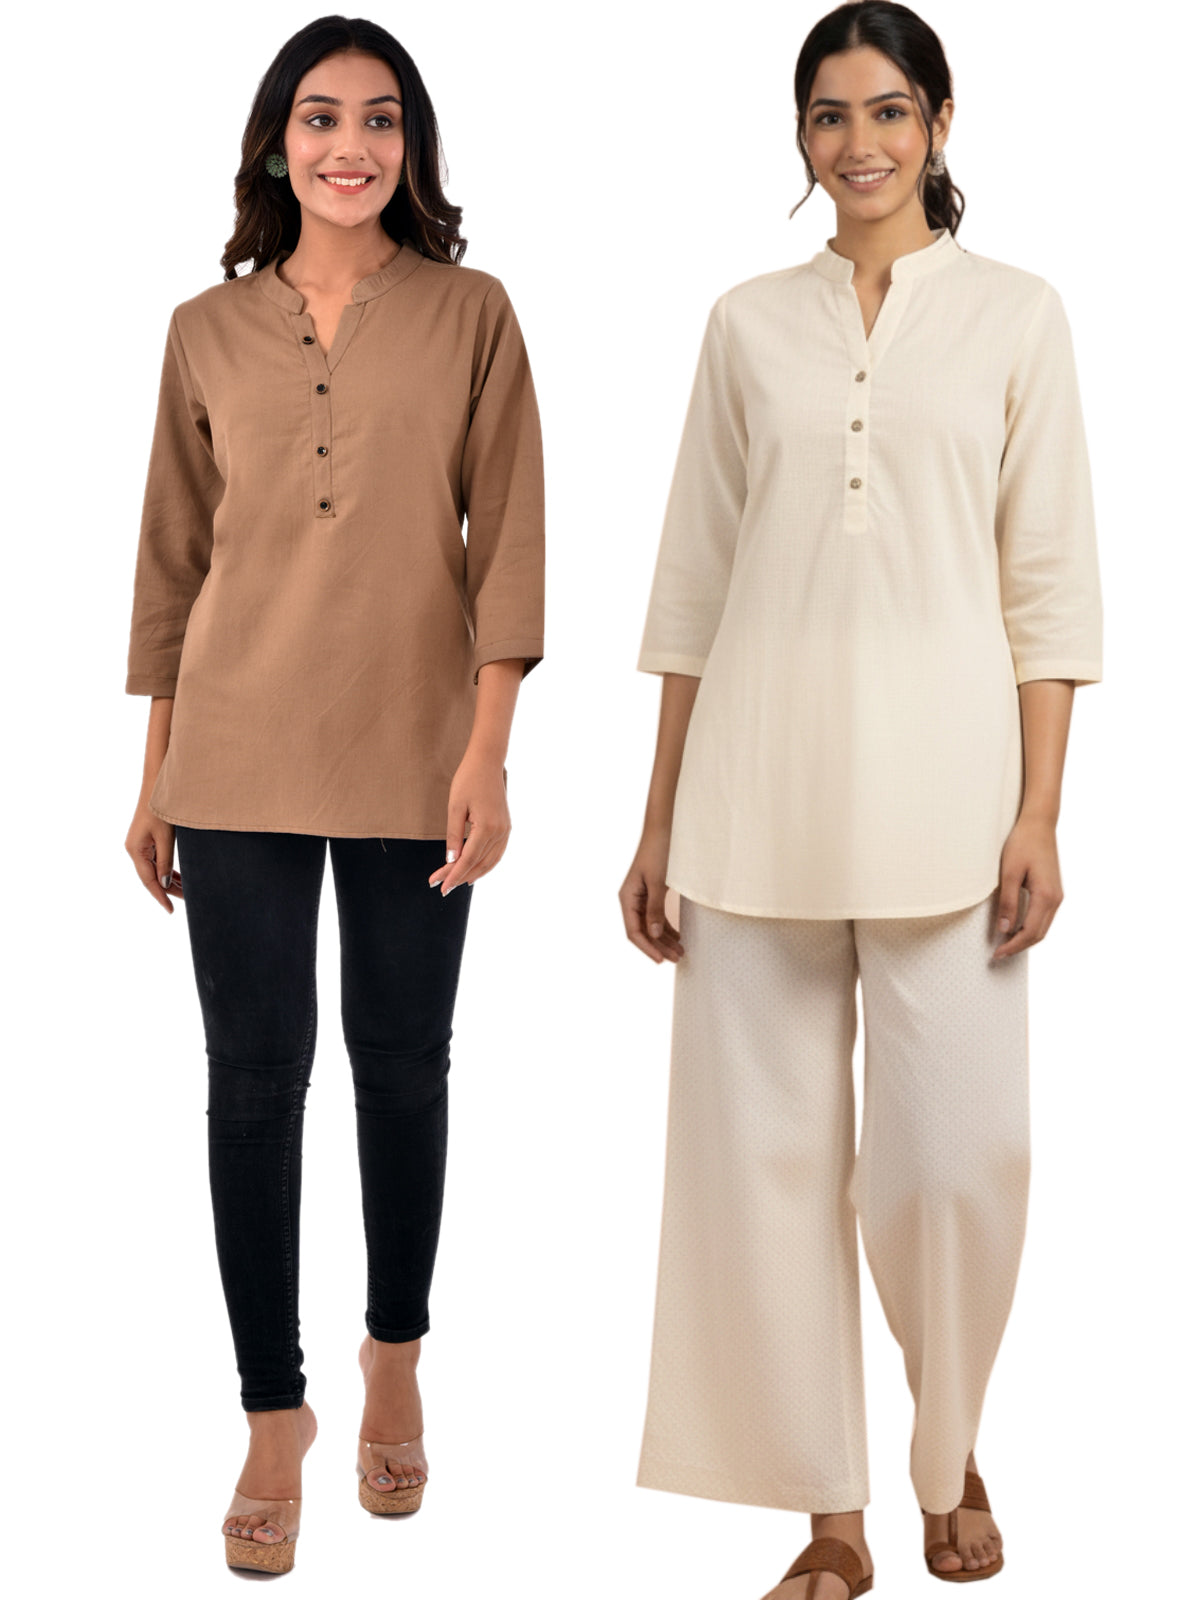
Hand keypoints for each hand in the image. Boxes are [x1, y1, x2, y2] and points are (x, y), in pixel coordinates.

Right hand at [125, 801, 181, 913]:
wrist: (156, 786)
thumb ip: (165, 861)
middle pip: (151, 877)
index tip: (171, 910)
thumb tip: (165, 884)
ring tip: (186, 892)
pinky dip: (167, 870)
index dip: (161, 896)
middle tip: (188, 901)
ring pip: (154, 870)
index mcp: (136, 850)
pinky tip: (178, 878)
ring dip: (169, 881)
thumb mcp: (166, 837)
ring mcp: (138, 846)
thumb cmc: (161, 809)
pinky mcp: (145, 842)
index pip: (149, 881)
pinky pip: (155, 861)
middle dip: (169, 890)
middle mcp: (134, 850)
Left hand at [428, 749, 510, 894]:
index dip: (453, 875)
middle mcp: (500, 832)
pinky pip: (497, 853)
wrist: (487, 762)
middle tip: (442, 887)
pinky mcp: (506, 827)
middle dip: (460, 877)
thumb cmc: (468, 780)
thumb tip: (451, 860)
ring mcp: (505, 830)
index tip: (440, 886)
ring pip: (490, 861)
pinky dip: (486, 864)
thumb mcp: (455, 807)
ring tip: (459, 883)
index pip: (467, 859)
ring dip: (474, 874)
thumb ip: (454, 836)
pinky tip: (476, 869)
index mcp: (486, 828)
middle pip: (478, 863)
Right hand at [620, 827, 684, 963]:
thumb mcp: (658, 882)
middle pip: (643, 931)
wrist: (664, 829)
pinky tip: (678, 936)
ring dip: (665, 939)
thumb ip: (655, 909)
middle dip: (660, 946)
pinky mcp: (652, 893)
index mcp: (628, 898)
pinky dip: (667, 927)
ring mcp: (642, 897)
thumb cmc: (659, 852)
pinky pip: (657, 916)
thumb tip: (655, 934)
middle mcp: (632, 900)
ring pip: (651, 926)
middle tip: (678, 958)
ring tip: (681, 951)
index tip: (662, 960)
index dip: (647, 947)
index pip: (634, 932)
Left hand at [992, 813, 1062, 958]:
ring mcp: (1057, 895)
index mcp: (1046, 896)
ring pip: (1043, 927)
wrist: (1039, 824)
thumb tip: (1005, 929)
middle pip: (1039, 934)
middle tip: (998, 954)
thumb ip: (1008, 902)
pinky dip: (1031, 927)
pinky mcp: (1054, 891)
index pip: (1030, 932)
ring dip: (1025, 938)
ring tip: (1005, 944)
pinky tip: (1017, 928)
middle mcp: (1056, 899)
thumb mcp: (1009, 872)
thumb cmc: (1023, 844)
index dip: (1013, 946)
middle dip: (1019, 946)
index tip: (997, 954)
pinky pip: (1044, 917)